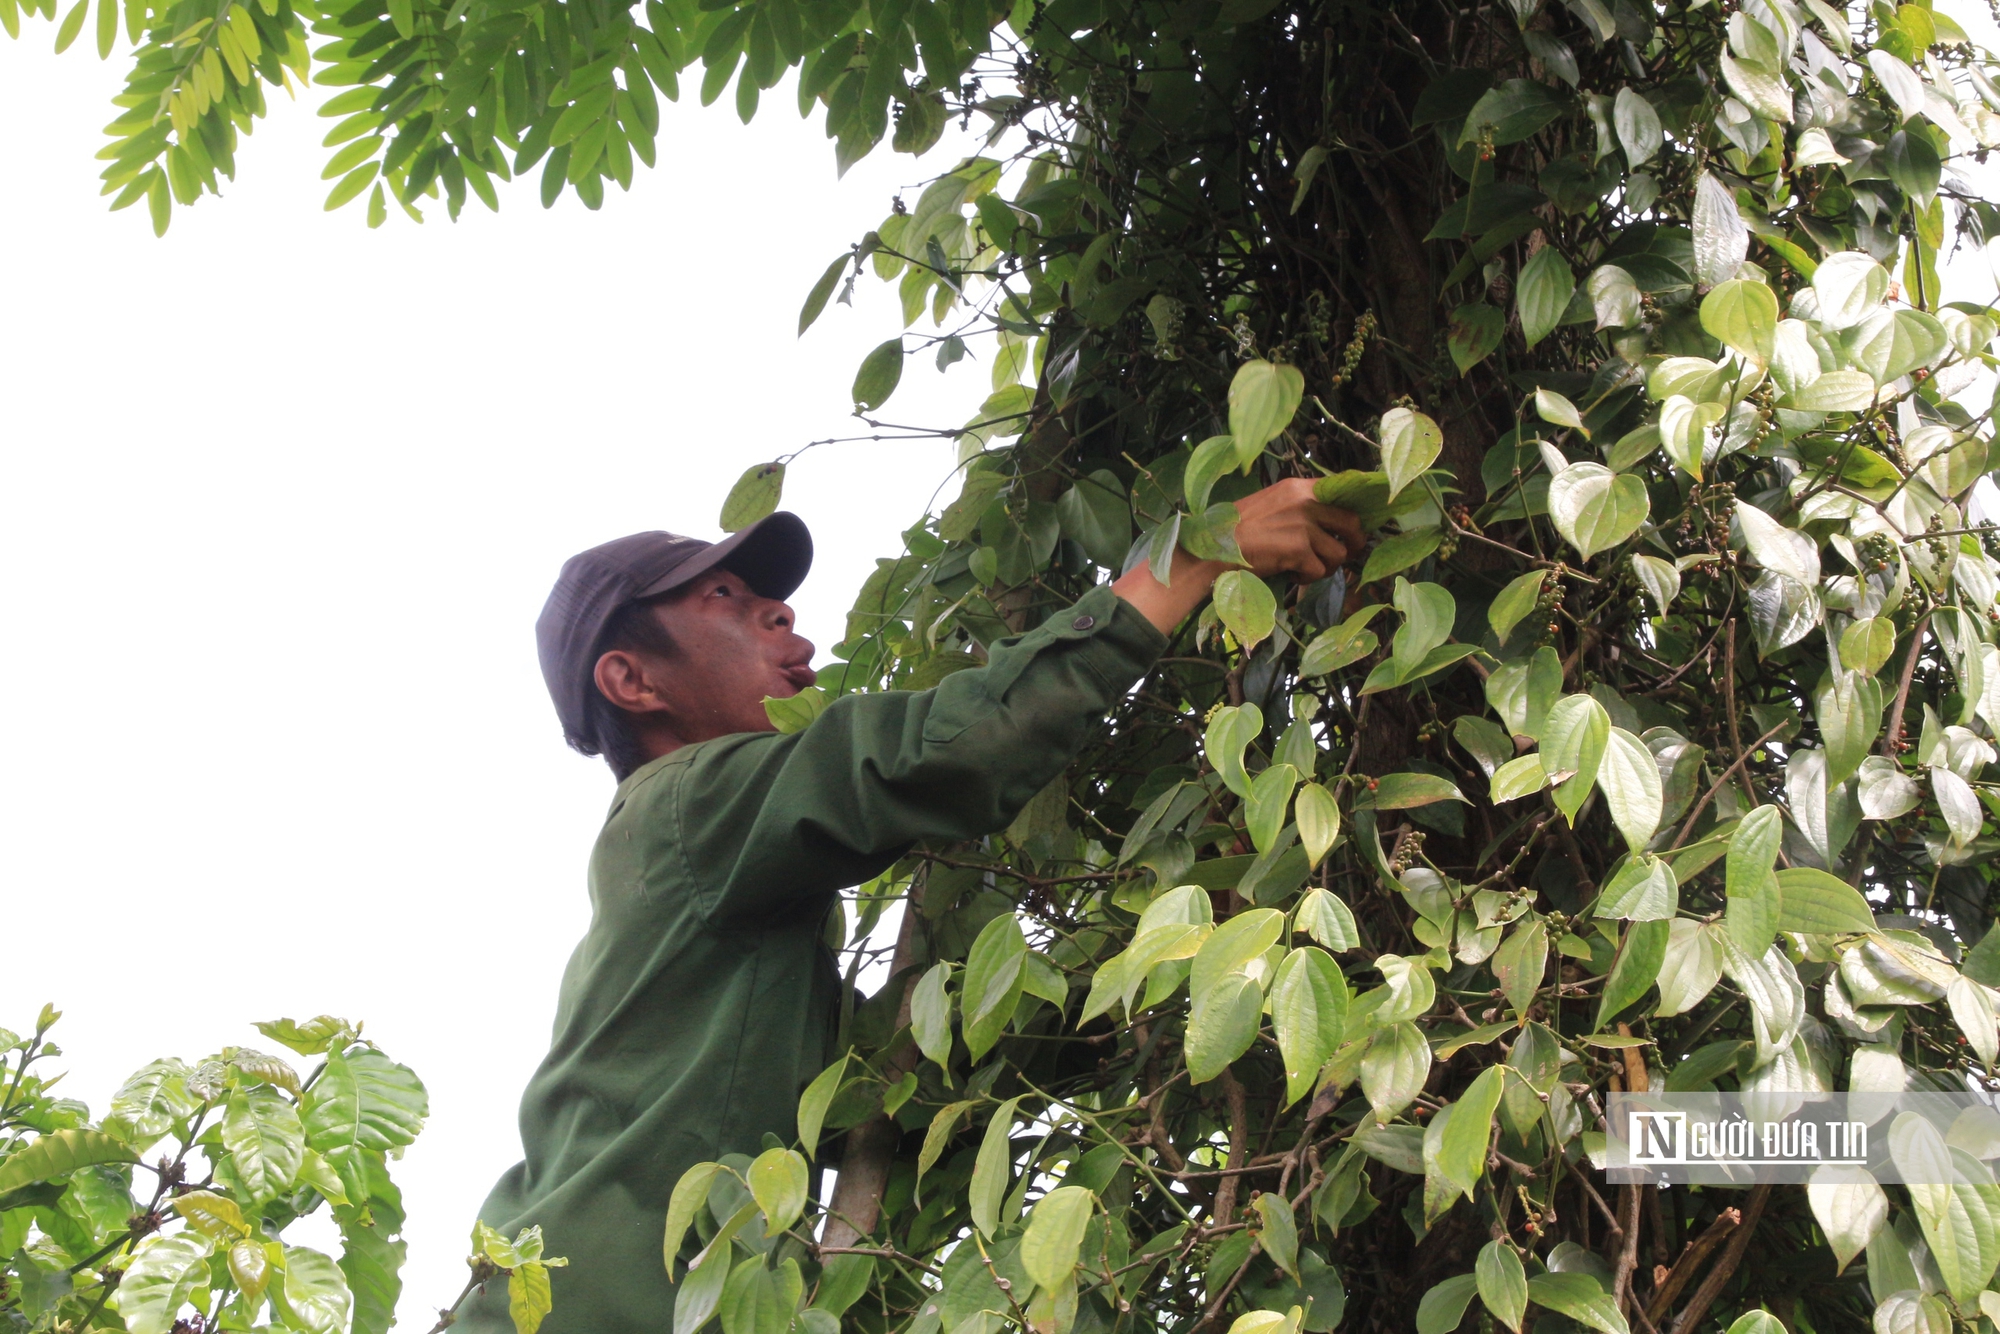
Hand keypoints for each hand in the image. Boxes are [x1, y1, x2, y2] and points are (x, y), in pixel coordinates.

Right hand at [1231, 477, 1363, 581]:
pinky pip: (1318, 571)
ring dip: (1325, 566)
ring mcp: (1304, 526)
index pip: (1341, 492)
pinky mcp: (1299, 550)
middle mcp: (1306, 502)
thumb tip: (1328, 521)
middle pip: (1351, 523)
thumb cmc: (1238, 528)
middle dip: (1354, 543)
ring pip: (1338, 553)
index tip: (1350, 528)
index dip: (1351, 513)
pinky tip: (1290, 575)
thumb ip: (1299, 506)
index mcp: (1299, 487)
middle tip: (1346, 554)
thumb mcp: (1272, 503)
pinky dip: (1306, 578)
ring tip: (1304, 568)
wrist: (1216, 546)